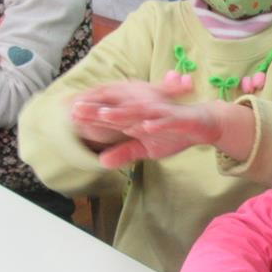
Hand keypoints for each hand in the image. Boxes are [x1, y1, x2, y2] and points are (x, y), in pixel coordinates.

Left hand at [69, 72, 194, 155]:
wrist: (203, 125)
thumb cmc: (173, 134)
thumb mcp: (145, 149)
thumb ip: (124, 153)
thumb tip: (101, 162)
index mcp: (135, 119)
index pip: (110, 118)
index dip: (90, 117)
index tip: (68, 116)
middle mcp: (145, 114)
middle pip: (119, 112)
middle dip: (99, 110)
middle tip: (76, 109)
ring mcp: (162, 115)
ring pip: (140, 114)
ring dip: (123, 114)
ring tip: (105, 115)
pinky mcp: (179, 120)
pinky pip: (166, 122)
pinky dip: (157, 124)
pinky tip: (146, 127)